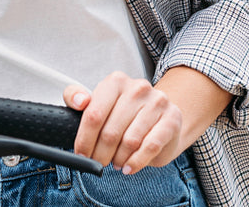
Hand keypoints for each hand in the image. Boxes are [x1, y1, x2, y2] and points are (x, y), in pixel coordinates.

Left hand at [63, 71, 182, 174]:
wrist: (162, 118)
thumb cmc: (125, 114)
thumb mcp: (98, 102)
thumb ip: (76, 97)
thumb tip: (79, 101)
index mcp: (116, 81)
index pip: (94, 114)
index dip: (85, 140)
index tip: (81, 154)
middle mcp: (138, 87)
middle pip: (110, 131)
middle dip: (100, 153)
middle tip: (99, 162)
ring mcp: (157, 102)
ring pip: (130, 141)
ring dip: (118, 159)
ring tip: (116, 162)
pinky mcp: (172, 118)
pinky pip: (150, 147)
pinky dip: (136, 162)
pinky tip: (129, 167)